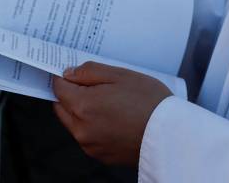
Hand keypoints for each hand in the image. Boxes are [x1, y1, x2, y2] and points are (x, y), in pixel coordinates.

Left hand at [51, 62, 173, 165]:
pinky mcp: (101, 156)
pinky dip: (94, 127)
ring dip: (82, 112)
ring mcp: (90, 145)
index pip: (59, 88)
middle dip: (71, 95)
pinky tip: (114, 119)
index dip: (65, 77)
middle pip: (62, 107)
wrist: (170, 135)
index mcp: (83, 106)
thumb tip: (69, 74)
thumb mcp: (120, 75)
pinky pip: (88, 137)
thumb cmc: (149, 102)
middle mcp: (81, 129)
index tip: (73, 73)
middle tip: (92, 86)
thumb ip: (89, 72)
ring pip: (74, 124)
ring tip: (109, 103)